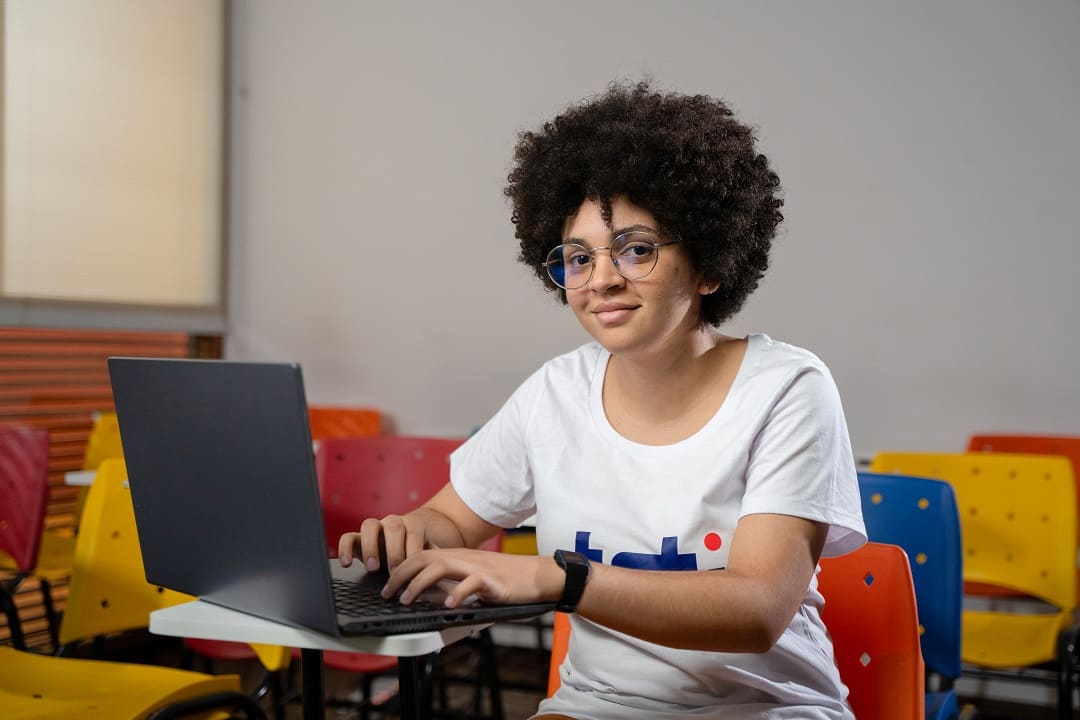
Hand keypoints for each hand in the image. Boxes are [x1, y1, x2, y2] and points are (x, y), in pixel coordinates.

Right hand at [337, 514, 432, 572]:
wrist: (404, 551)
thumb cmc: (419, 558)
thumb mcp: (430, 559)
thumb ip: (436, 566)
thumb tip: (448, 584)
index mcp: (413, 524)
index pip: (414, 530)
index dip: (413, 549)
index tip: (413, 569)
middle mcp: (392, 522)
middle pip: (393, 525)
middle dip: (394, 549)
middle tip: (394, 571)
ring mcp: (374, 528)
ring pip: (369, 525)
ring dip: (370, 546)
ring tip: (373, 568)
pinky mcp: (357, 538)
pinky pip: (347, 537)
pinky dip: (345, 548)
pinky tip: (346, 563)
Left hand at [382, 548, 562, 608]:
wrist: (536, 575)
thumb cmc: (505, 578)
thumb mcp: (473, 575)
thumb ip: (451, 579)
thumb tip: (427, 592)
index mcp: (457, 556)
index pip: (421, 555)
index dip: (401, 568)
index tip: (387, 585)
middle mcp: (464, 558)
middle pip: (425, 558)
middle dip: (402, 575)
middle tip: (388, 593)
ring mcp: (477, 567)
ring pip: (441, 567)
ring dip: (420, 583)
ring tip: (408, 600)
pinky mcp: (492, 581)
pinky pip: (471, 584)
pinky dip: (457, 593)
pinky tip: (448, 605)